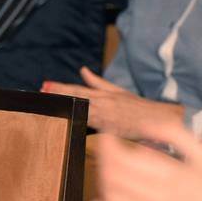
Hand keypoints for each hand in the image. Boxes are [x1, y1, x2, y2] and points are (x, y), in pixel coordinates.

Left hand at [43, 67, 183, 138]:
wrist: (159, 119)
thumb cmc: (137, 106)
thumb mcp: (117, 91)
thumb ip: (97, 82)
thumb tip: (83, 69)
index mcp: (104, 95)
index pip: (78, 89)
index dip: (61, 87)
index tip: (45, 85)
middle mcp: (104, 104)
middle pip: (77, 98)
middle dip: (59, 95)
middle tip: (42, 92)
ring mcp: (107, 118)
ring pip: (82, 111)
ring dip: (66, 108)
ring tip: (50, 106)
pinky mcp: (112, 130)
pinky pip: (93, 127)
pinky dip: (82, 124)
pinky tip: (69, 123)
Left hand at [88, 124, 201, 200]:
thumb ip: (175, 135)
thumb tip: (146, 125)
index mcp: (171, 175)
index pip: (122, 157)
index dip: (108, 144)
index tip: (108, 135)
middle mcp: (158, 198)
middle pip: (113, 176)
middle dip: (104, 158)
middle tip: (106, 148)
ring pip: (114, 197)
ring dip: (103, 181)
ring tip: (107, 169)